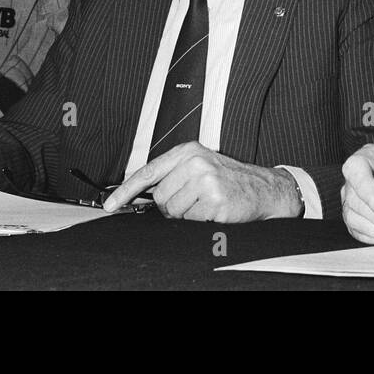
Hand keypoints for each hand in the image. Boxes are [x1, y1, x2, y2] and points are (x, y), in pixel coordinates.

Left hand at [103, 142, 301, 221]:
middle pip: (161, 198)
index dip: (126, 190)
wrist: (263, 189)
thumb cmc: (229, 179)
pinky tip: (215, 211)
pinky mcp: (215, 201)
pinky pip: (192, 222)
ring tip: (206, 204)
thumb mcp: (200, 166)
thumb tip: (142, 195)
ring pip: (174, 212)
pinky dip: (201, 221)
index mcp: (188, 151)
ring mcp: (206, 182)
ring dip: (187, 215)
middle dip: (172, 207)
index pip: (148, 172)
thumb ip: (173, 174)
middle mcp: (196, 163)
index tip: (110, 204)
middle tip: (193, 201)